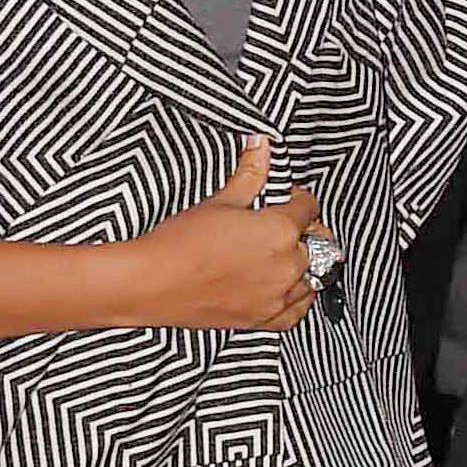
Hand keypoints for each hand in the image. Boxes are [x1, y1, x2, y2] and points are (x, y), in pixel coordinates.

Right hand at [121, 136, 323, 331]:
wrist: (152, 283)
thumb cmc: (180, 244)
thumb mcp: (220, 201)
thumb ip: (250, 174)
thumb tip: (262, 147)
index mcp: (280, 230)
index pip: (309, 209)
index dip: (299, 199)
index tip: (289, 198)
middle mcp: (286, 265)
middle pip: (315, 243)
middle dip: (303, 231)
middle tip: (283, 225)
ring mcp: (276, 296)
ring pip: (311, 278)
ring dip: (304, 264)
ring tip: (284, 254)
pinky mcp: (262, 320)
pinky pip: (297, 312)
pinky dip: (297, 298)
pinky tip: (286, 287)